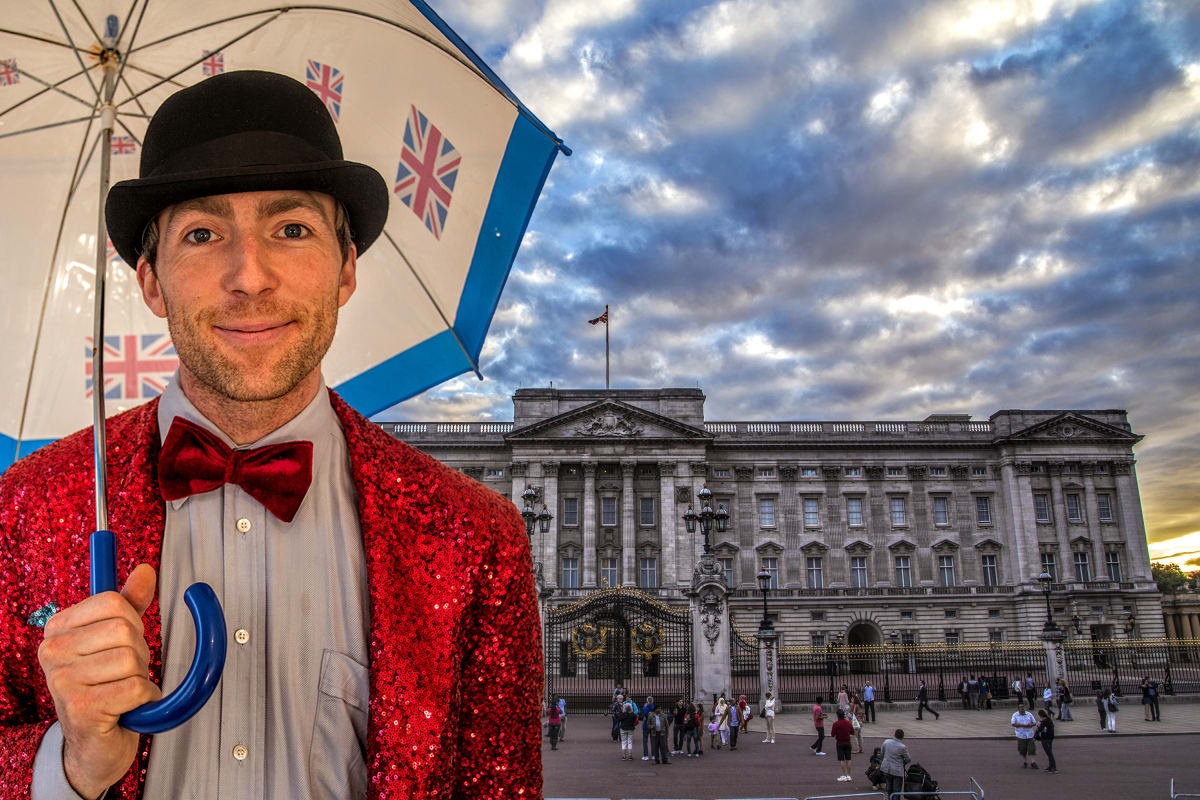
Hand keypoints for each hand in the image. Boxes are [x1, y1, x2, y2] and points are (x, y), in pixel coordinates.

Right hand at [37, 564, 162, 799]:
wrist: (95, 745)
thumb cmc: (106, 686)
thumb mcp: (117, 638)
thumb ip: (130, 603)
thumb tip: (145, 569)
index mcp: (57, 629)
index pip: (112, 601)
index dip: (132, 621)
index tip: (122, 643)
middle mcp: (51, 652)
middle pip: (125, 630)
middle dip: (139, 653)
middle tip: (124, 674)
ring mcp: (62, 681)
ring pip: (132, 660)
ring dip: (141, 678)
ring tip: (122, 692)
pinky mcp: (81, 708)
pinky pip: (136, 688)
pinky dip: (144, 698)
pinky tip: (127, 708)